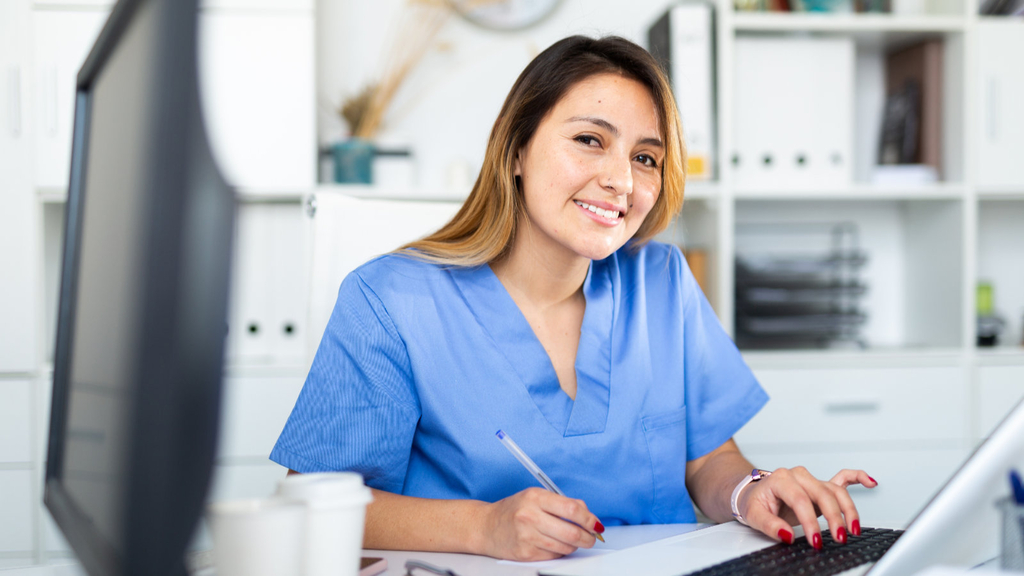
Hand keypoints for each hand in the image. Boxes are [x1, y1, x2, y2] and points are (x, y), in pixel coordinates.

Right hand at [479, 487, 602, 560]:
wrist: (485, 526)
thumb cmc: (513, 510)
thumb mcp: (536, 497)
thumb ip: (562, 503)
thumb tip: (588, 515)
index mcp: (535, 497)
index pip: (571, 509)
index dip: (589, 519)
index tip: (596, 525)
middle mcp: (530, 516)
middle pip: (571, 531)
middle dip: (587, 537)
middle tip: (592, 538)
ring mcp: (527, 536)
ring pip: (565, 546)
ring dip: (574, 545)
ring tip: (572, 540)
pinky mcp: (525, 553)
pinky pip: (553, 555)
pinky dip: (560, 551)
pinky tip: (555, 545)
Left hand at [737, 467, 877, 548]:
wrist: (753, 494)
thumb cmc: (754, 503)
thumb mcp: (754, 515)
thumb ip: (770, 525)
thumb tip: (787, 535)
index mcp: (781, 479)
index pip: (800, 500)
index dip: (810, 522)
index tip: (816, 540)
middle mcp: (799, 476)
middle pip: (823, 494)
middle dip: (834, 517)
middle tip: (839, 538)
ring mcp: (811, 479)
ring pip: (836, 490)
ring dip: (848, 509)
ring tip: (853, 529)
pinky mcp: (820, 485)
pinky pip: (842, 477)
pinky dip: (858, 477)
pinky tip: (871, 482)